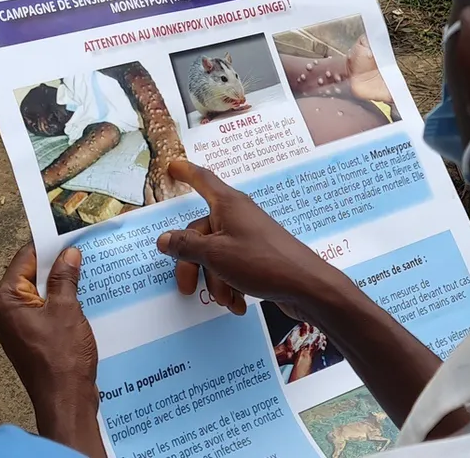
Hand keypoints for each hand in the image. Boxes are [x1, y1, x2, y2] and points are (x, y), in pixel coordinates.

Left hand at [0, 244, 104, 456]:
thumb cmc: (62, 358)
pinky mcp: (29, 337)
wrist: (65, 399)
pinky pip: (43, 309)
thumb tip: (68, 254)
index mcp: (6, 300)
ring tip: (85, 271)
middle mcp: (5, 311)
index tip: (68, 233)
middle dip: (55, 264)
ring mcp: (16, 325)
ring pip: (39, 292)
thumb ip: (64, 277)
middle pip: (30, 274)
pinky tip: (81, 296)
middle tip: (81, 250)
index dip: (48, 245)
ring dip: (60, 284)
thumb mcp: (67, 309)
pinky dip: (59, 301)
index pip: (24, 258)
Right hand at [156, 161, 349, 319]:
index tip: (172, 166)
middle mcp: (238, 215)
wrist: (306, 286)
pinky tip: (238, 303)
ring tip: (226, 300)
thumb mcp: (215, 255)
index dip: (186, 172)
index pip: (202, 180)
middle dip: (193, 262)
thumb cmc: (263, 262)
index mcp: (228, 204)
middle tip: (186, 287)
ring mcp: (249, 235)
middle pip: (201, 232)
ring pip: (216, 253)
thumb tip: (163, 238)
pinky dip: (231, 285)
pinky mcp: (259, 255)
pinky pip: (233, 266)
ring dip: (215, 280)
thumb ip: (186, 245)